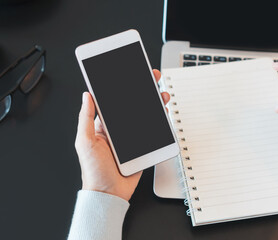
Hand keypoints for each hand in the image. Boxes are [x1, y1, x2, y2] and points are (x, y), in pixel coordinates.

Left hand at [74, 69, 169, 200]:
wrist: (109, 193)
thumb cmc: (93, 170)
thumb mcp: (84, 141)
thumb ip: (86, 118)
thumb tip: (86, 96)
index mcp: (103, 126)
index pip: (114, 101)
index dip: (122, 87)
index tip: (129, 74)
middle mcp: (118, 130)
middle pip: (133, 105)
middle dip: (144, 91)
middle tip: (152, 78)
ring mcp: (131, 138)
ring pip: (145, 116)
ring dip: (154, 103)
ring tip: (161, 95)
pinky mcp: (142, 147)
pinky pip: (152, 131)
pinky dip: (159, 121)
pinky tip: (163, 113)